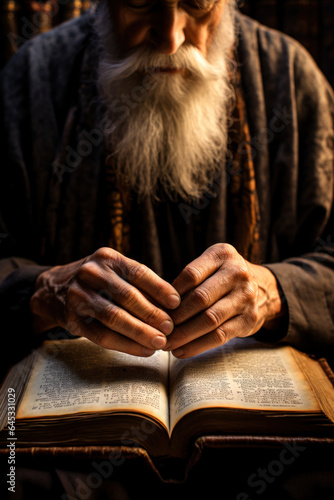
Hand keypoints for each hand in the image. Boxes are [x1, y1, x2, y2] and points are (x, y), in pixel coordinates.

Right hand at [30, 247, 180, 355]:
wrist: (52, 290)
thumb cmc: (96, 281)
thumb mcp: (114, 271)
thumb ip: (138, 283)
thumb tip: (172, 305)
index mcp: (107, 258)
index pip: (137, 272)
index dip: (159, 288)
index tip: (176, 303)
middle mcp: (91, 273)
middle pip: (127, 296)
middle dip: (152, 314)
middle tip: (170, 328)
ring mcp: (79, 296)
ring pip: (114, 317)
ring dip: (140, 332)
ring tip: (160, 342)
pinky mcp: (73, 319)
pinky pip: (102, 336)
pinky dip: (126, 345)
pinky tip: (143, 350)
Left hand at [164, 244, 285, 357]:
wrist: (263, 287)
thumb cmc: (224, 276)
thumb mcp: (211, 265)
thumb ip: (189, 279)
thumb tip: (157, 304)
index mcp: (222, 255)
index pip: (191, 275)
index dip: (171, 294)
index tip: (156, 308)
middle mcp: (237, 273)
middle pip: (200, 298)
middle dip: (175, 317)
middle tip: (158, 329)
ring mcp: (246, 297)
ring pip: (209, 320)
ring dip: (184, 335)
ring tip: (167, 343)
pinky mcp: (249, 320)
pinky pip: (219, 336)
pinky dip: (197, 346)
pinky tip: (182, 351)